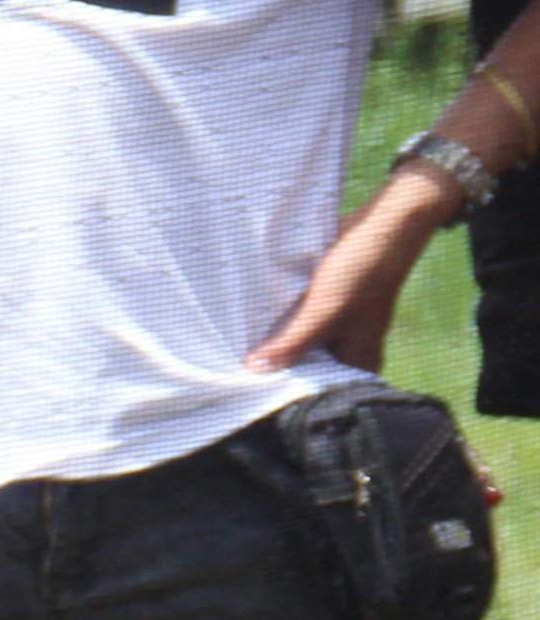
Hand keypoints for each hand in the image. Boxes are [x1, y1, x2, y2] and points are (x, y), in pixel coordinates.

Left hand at [249, 168, 460, 376]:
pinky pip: (297, 324)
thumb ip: (293, 342)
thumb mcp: (324, 309)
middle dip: (276, 372)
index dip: (288, 397)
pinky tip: (249, 330)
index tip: (251, 399)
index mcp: (358, 358)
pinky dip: (279, 326)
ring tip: (234, 358)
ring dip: (274, 347)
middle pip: (305, 371)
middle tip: (234, 380)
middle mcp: (349, 347)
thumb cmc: (364, 266)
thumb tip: (255, 370)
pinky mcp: (325, 306)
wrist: (385, 220)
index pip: (319, 392)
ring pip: (299, 346)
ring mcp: (337, 326)